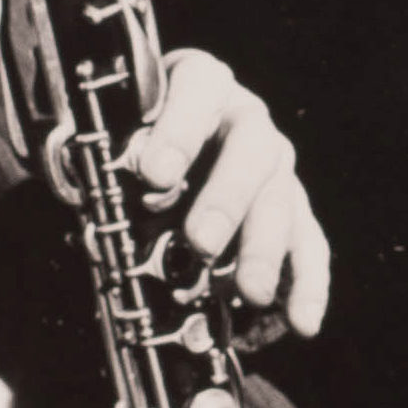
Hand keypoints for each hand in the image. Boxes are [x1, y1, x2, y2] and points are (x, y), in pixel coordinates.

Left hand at [118, 47, 330, 339]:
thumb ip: (107, 160)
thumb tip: (98, 196)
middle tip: (201, 243)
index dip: (180, 128)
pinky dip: (306, 286)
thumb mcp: (113, 139)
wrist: (164, 152)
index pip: (199, 88)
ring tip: (249, 293)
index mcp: (200, 85)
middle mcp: (245, 120)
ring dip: (265, 249)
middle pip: (251, 149)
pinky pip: (309, 245)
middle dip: (227, 198)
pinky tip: (301, 321)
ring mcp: (274, 167)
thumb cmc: (132, 143)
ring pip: (282, 201)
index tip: (153, 174)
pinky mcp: (292, 212)